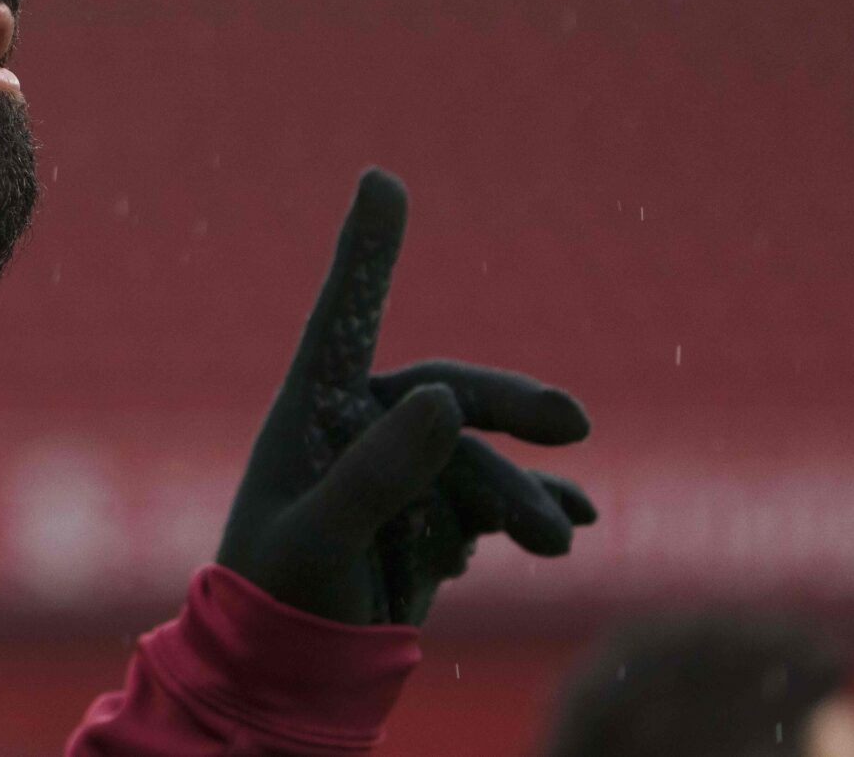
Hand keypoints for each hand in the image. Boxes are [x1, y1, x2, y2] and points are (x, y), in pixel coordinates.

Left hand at [214, 168, 595, 624]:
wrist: (289, 676)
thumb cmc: (280, 599)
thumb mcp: (319, 540)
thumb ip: (377, 472)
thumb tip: (445, 400)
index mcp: (310, 414)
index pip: (342, 316)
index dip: (366, 251)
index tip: (382, 179)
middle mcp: (355, 429)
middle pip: (445, 394)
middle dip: (508, 406)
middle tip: (572, 423)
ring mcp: (397, 474)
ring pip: (477, 461)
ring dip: (524, 494)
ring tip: (562, 539)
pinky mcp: (426, 518)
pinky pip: (489, 500)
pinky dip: (532, 506)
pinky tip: (573, 523)